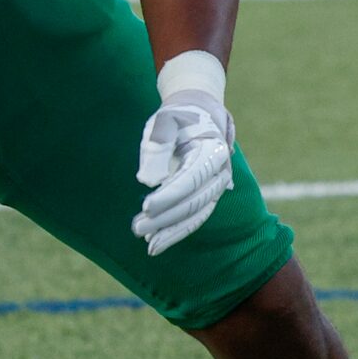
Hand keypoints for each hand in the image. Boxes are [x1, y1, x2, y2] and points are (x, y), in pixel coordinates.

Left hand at [133, 82, 234, 255]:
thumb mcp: (164, 121)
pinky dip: (177, 231)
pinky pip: (196, 217)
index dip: (170, 195)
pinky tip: (156, 242)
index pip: (191, 178)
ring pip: (196, 215)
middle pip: (194, 201)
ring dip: (171, 231)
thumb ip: (156, 146)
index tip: (146, 206)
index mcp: (212, 149)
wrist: (200, 115)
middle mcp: (220, 171)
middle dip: (166, 218)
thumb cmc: (179, 117)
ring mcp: (218, 186)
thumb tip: (146, 181)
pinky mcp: (209, 196)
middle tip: (137, 228)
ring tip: (146, 243)